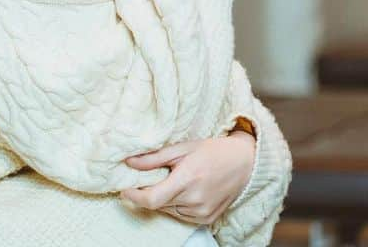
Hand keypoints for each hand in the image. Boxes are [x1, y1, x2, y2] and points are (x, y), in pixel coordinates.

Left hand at [119, 132, 254, 224]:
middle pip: (158, 204)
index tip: (124, 190)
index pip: (153, 198)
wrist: (243, 164)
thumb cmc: (212, 150)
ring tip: (172, 180)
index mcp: (187, 179)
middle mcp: (194, 200)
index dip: (134, 196)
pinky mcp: (206, 219)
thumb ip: (155, 157)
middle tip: (149, 178)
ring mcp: (201, 212)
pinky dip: (176, 205)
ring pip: (169, 211)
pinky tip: (184, 190)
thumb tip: (128, 161)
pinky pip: (181, 215)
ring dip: (163, 199)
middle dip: (148, 193)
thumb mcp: (182, 147)